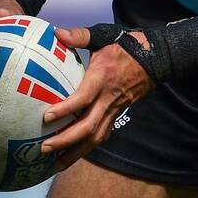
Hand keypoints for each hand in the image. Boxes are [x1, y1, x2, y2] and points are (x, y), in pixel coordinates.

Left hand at [40, 24, 154, 171]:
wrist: (154, 58)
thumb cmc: (125, 46)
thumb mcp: (103, 35)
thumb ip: (80, 36)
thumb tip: (57, 33)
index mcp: (102, 79)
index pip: (83, 99)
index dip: (66, 109)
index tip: (47, 117)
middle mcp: (108, 99)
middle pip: (88, 127)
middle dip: (66, 141)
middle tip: (44, 148)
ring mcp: (114, 109)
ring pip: (96, 137)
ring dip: (76, 153)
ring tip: (54, 164)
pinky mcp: (116, 114)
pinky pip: (102, 135)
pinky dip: (86, 148)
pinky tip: (72, 155)